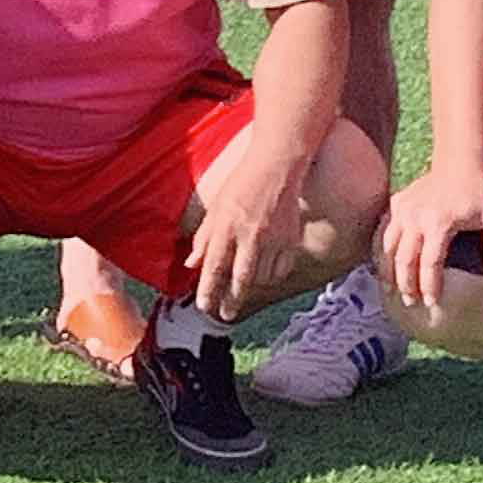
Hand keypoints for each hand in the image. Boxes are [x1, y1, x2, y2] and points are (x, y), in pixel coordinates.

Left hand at [181, 133, 311, 325]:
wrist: (278, 166)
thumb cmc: (242, 183)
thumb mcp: (215, 207)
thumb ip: (203, 237)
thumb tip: (191, 264)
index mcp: (226, 226)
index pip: (214, 265)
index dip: (208, 289)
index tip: (204, 307)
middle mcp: (250, 235)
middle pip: (240, 279)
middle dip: (231, 301)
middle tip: (224, 315)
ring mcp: (273, 239)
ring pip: (261, 277)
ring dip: (250, 286)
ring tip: (241, 288)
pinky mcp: (291, 240)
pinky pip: (280, 270)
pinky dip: (271, 276)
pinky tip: (264, 274)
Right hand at [380, 156, 482, 314]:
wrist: (460, 160)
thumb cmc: (480, 191)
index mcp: (439, 224)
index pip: (430, 263)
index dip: (430, 285)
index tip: (432, 303)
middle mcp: (416, 218)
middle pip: (404, 259)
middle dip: (406, 284)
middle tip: (410, 302)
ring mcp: (403, 209)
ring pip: (388, 246)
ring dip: (388, 270)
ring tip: (391, 290)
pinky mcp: (397, 203)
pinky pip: (385, 230)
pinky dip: (382, 248)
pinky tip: (384, 262)